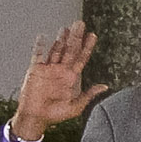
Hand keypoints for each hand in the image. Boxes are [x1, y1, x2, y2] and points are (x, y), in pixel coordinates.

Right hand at [8, 23, 105, 140]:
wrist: (35, 118)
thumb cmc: (55, 115)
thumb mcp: (76, 106)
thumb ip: (89, 95)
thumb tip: (105, 87)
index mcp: (71, 78)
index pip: (81, 58)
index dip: (87, 46)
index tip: (92, 35)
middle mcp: (61, 71)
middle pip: (70, 50)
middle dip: (75, 37)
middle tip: (80, 23)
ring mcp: (48, 70)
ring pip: (56, 50)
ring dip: (61, 39)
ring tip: (66, 28)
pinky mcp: (35, 71)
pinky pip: (37, 56)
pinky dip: (40, 47)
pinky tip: (43, 37)